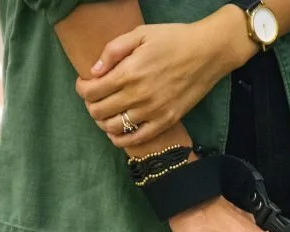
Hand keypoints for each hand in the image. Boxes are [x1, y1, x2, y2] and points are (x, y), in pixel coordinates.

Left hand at [76, 11, 251, 149]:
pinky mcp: (165, 122)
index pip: (91, 91)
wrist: (207, 53)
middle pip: (99, 112)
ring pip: (114, 128)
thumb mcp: (140, 34)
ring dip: (103, 122)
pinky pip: (136, 140)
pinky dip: (121, 139)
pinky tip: (117, 130)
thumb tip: (93, 71)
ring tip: (106, 112)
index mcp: (129, 72)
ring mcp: (152, 112)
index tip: (84, 84)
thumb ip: (113, 51)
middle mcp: (138, 96)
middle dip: (91, 105)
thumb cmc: (173, 39)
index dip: (82, 89)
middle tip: (95, 98)